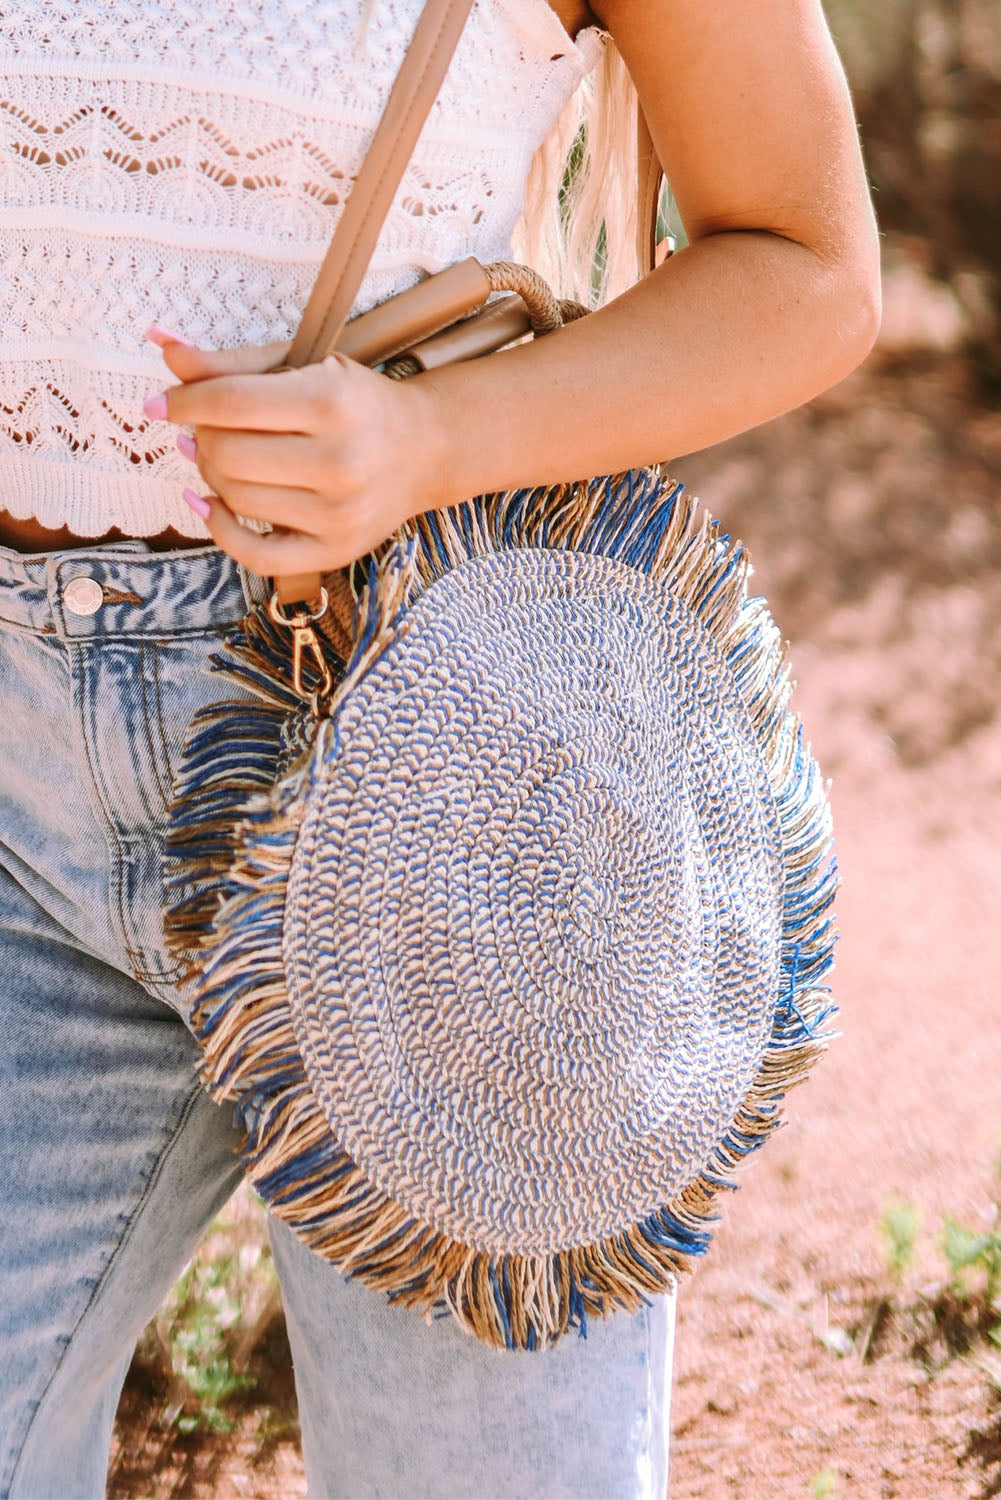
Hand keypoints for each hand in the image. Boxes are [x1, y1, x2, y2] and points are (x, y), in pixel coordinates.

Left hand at [143, 331, 447, 575]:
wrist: (423, 450)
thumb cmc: (354, 403)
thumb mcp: (301, 368)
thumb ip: (229, 363)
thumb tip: (161, 346)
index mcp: (333, 403)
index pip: (230, 403)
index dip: (182, 401)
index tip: (160, 403)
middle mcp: (341, 461)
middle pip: (226, 454)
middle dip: (200, 438)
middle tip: (204, 428)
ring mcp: (340, 513)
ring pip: (234, 498)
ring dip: (210, 474)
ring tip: (219, 455)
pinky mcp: (336, 550)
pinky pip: (254, 554)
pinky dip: (219, 529)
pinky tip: (208, 503)